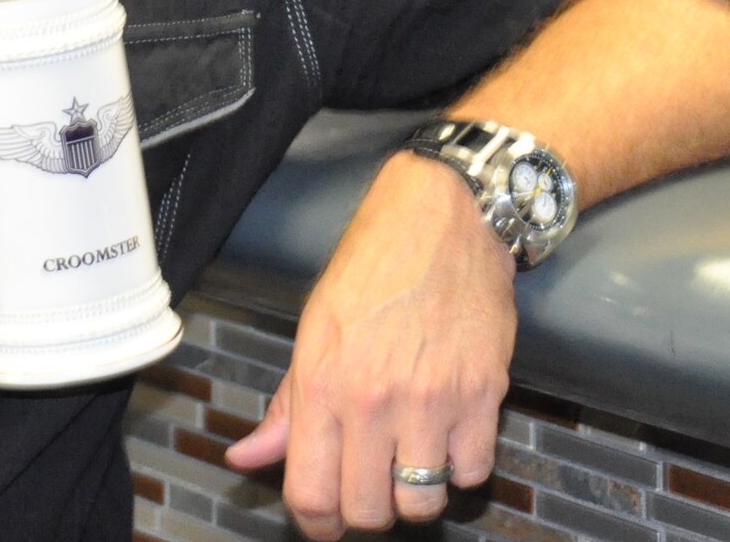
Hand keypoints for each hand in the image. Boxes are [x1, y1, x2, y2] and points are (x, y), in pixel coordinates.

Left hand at [226, 153, 514, 536]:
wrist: (442, 219)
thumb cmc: (372, 266)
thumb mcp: (313, 329)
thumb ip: (286, 406)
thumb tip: (246, 459)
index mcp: (322, 383)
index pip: (310, 493)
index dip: (316, 523)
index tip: (324, 522)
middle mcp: (373, 399)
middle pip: (368, 511)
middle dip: (364, 511)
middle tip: (367, 485)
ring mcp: (432, 401)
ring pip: (423, 503)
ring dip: (414, 494)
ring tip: (407, 459)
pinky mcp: (482, 396)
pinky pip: (472, 473)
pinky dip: (460, 468)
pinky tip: (447, 436)